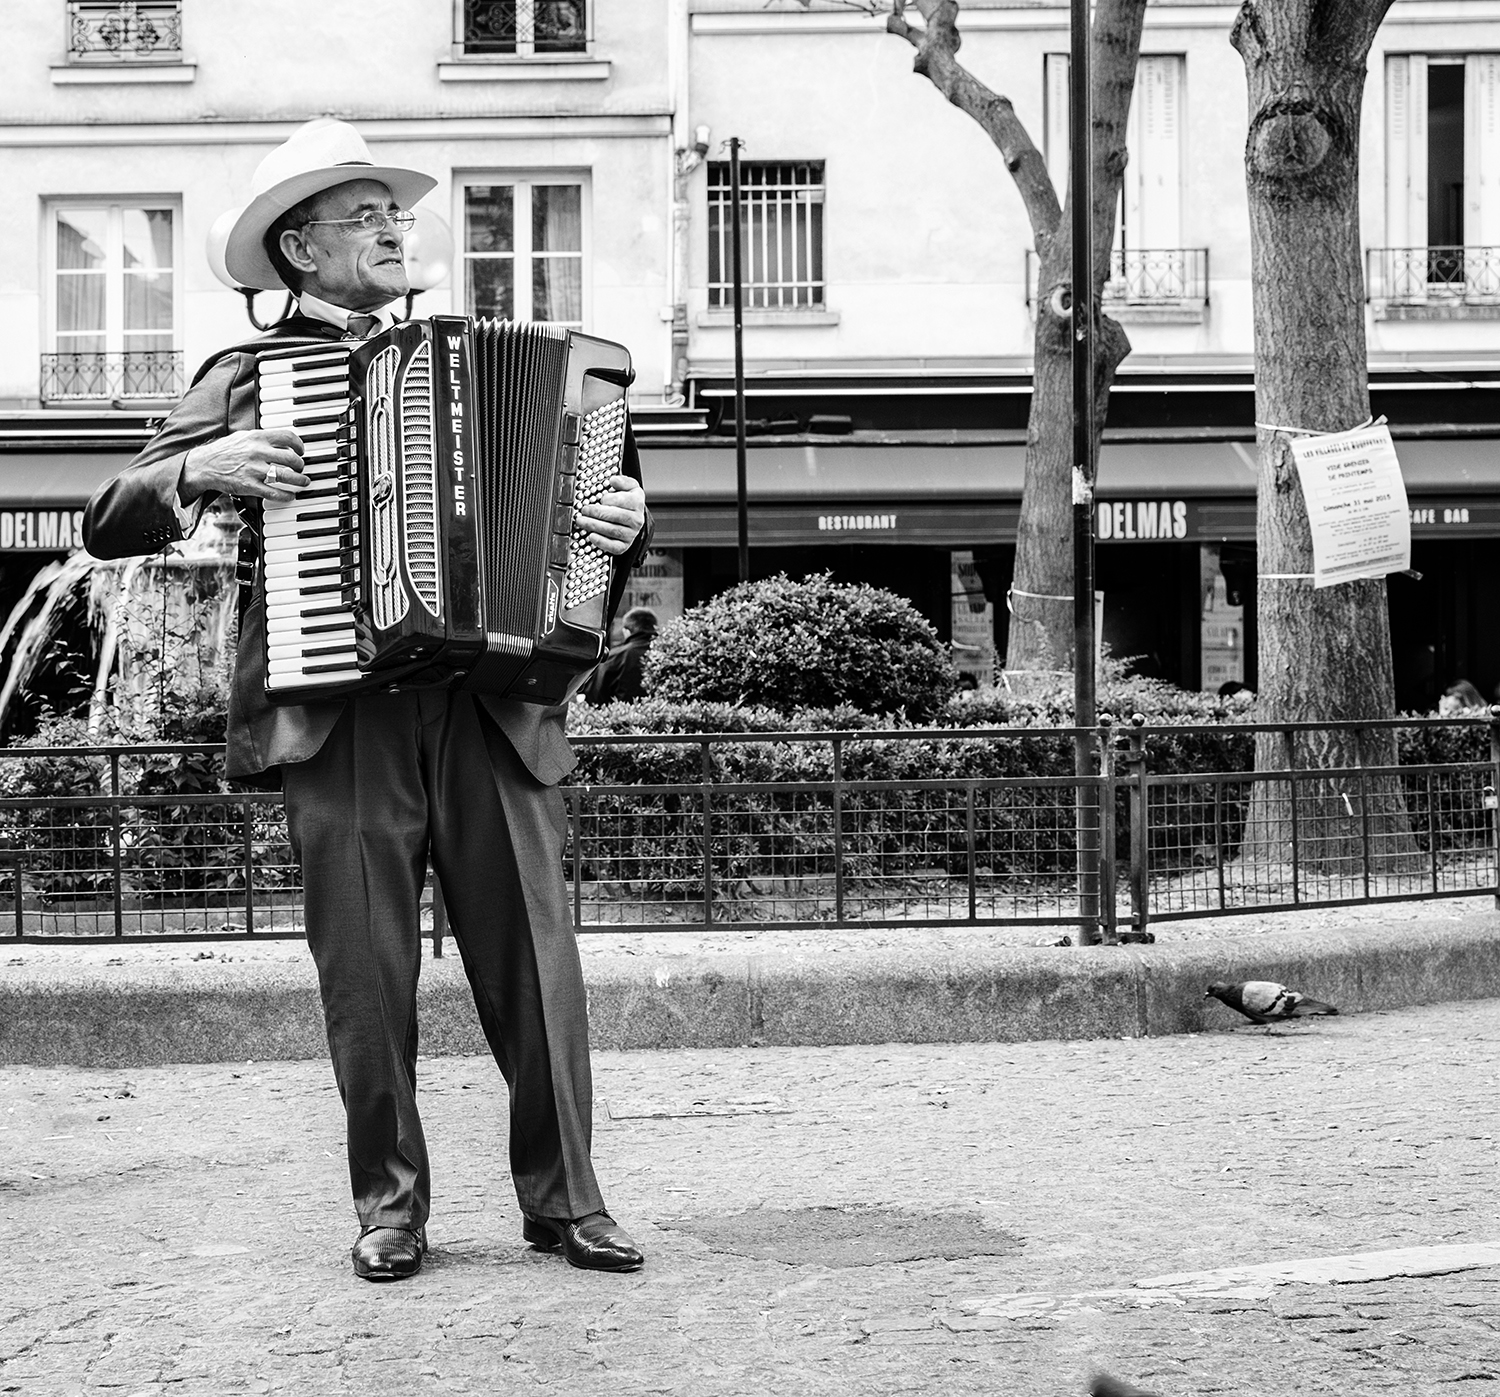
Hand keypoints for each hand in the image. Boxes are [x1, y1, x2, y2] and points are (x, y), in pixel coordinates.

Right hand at [179, 429, 310, 504]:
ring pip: (287, 476)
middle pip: (291, 458)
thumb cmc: (225, 451)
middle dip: (300, 465)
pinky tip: (291, 495)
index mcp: (257, 437)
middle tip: (301, 468)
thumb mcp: (243, 436)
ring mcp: (254, 470)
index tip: (301, 451)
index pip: (287, 437)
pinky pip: (275, 493)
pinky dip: (287, 496)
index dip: (299, 445)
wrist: (204, 465)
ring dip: (299, 480)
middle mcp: (257, 452)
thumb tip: (283, 440)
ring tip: (303, 481)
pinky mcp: (250, 486)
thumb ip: (262, 438)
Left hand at [578, 475, 645, 556]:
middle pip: (617, 516)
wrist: (632, 519)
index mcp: (637, 502)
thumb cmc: (627, 502)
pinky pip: (614, 547)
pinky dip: (601, 542)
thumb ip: (623, 481)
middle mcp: (636, 520)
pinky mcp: (624, 546)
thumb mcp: (629, 487)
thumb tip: (614, 480)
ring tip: (582, 520)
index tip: (600, 498)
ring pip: (613, 531)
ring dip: (595, 526)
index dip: (610, 499)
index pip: (624, 501)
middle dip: (598, 513)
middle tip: (584, 510)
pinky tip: (591, 536)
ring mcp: (631, 534)